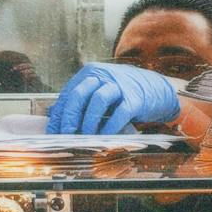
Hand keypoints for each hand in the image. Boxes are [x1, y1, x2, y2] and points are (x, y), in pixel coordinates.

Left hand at [46, 64, 180, 135]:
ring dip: (88, 121)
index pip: (68, 94)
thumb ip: (79, 101)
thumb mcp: (100, 92)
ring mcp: (120, 86)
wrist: (157, 89)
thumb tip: (55, 116)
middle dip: (69, 116)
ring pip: (98, 100)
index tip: (54, 132)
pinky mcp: (135, 99)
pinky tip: (104, 137)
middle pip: (79, 94)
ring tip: (85, 136)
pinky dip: (110, 127)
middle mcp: (103, 76)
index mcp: (90, 73)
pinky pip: (119, 113)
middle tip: (65, 134)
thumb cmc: (123, 93)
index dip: (59, 115)